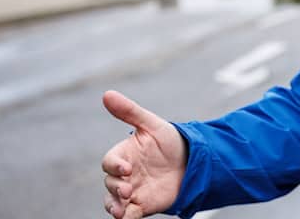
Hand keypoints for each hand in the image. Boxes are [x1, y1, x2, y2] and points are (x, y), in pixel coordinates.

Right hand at [101, 90, 186, 218]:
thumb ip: (130, 112)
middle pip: (110, 183)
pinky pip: (128, 214)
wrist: (193, 162)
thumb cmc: (170, 141)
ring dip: (114, 206)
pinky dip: (125, 217)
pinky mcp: (142, 205)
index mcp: (124, 154)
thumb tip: (107, 94)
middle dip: (116, 188)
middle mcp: (124, 174)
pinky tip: (128, 218)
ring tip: (121, 210)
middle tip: (128, 190)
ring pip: (113, 201)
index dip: (114, 165)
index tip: (126, 168)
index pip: (110, 161)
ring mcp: (131, 190)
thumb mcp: (152, 125)